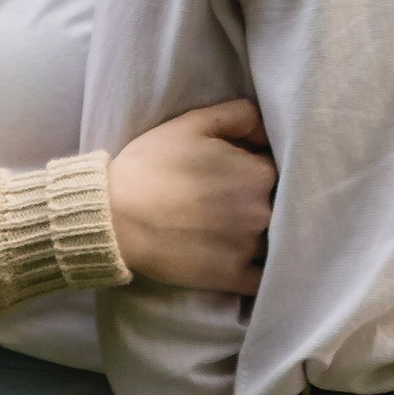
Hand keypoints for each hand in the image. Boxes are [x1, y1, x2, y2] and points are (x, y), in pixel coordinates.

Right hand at [106, 99, 274, 295]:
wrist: (113, 216)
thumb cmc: (151, 165)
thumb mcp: (193, 123)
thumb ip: (240, 115)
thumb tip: (266, 133)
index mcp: (259, 173)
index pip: (276, 168)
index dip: (257, 167)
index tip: (235, 171)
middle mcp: (263, 211)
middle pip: (279, 204)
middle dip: (262, 200)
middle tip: (230, 201)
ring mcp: (250, 248)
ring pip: (276, 240)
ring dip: (264, 234)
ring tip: (231, 228)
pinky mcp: (233, 277)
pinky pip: (264, 279)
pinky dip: (263, 272)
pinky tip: (250, 261)